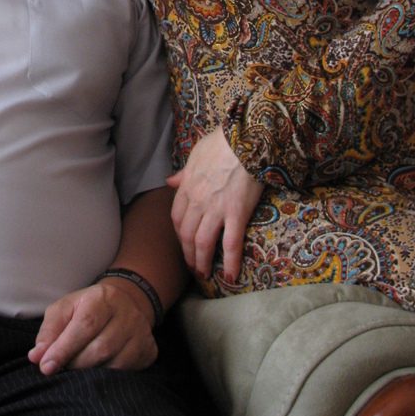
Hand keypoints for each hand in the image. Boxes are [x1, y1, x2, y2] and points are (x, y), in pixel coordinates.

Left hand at [28, 280, 156, 375]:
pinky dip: (107, 376)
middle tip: (62, 367)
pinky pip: (127, 372)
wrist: (126, 301)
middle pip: (99, 348)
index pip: (84, 326)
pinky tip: (97, 370)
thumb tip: (36, 357)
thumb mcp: (66, 309)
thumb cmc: (89, 308)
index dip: (63, 349)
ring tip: (78, 367)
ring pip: (113, 364)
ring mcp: (141, 332)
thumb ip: (49, 330)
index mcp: (102, 298)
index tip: (46, 367)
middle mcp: (126, 313)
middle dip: (75, 364)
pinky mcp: (149, 350)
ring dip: (89, 372)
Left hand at [167, 127, 263, 281]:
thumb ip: (183, 173)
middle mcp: (197, 201)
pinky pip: (230, 244)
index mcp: (187, 186)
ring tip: (205, 274)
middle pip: (187, 235)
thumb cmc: (221, 143)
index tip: (184, 244)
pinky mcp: (236, 213)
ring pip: (203, 243)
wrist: (245, 140)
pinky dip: (229, 262)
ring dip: (202, 262)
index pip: (176, 218)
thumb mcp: (195, 154)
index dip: (179, 235)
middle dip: (188, 254)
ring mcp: (216, 209)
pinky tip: (230, 276)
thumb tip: (170, 181)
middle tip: (193, 267)